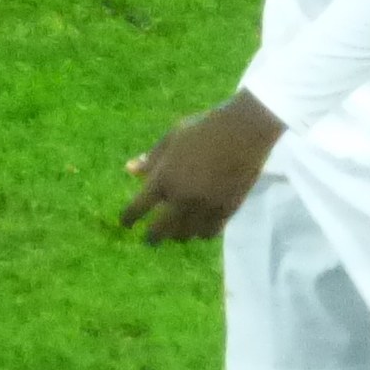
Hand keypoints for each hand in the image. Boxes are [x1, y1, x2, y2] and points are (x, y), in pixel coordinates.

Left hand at [118, 91, 285, 243]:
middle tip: (149, 240)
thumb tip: (129, 170)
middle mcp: (181, 197)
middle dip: (151, 237)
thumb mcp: (172, 137)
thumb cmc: (204, 129)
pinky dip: (200, 233)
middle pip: (160, 229)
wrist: (243, 132)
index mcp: (164, 177)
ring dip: (177, 235)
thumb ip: (152, 158)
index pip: (138, 207)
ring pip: (185, 234)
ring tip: (175, 234)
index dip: (128, 218)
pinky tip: (198, 230)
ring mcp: (204, 206)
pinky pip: (208, 233)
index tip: (126, 223)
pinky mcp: (225, 210)